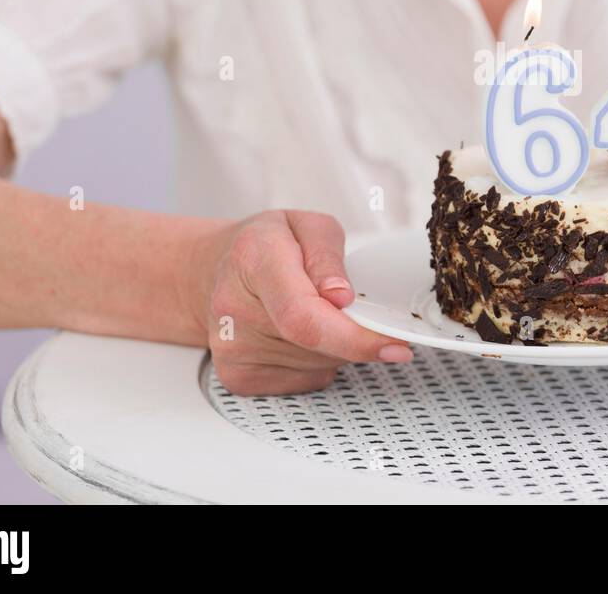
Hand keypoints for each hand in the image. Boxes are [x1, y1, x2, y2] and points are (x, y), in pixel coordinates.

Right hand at [193, 210, 411, 394]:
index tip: (394, 346)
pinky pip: (305, 380)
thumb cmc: (265, 246)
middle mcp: (234, 309)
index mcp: (254, 260)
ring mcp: (232, 349)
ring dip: (335, 346)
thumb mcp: (307, 226)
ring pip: (317, 365)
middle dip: (353, 333)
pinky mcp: (237, 377)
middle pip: (317, 344)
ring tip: (314, 311)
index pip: (303, 316)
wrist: (213, 270)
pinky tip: (299, 334)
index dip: (354, 338)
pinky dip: (318, 361)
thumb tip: (341, 297)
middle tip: (353, 309)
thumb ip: (328, 256)